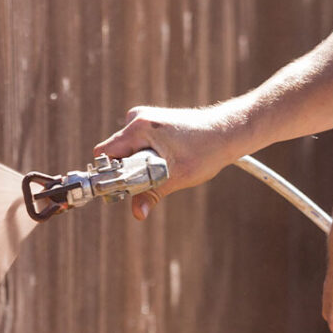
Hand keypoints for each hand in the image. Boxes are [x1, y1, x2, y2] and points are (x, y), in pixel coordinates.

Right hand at [94, 105, 248, 219]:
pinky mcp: (150, 124)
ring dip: (137, 165)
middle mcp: (136, 119)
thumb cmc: (205, 150)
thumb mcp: (176, 176)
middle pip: (114, 153)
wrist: (227, 132)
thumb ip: (152, 193)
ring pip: (125, 151)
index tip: (120, 189)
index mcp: (138, 127)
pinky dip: (145, 158)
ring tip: (166, 167)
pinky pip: (136, 146)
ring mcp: (143, 119)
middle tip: (150, 179)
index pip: (105, 154)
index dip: (108, 174)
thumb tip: (138, 213)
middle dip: (127, 171)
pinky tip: (167, 160)